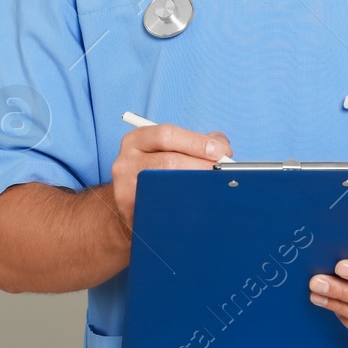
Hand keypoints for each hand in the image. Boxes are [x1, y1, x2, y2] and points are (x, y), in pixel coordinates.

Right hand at [110, 124, 230, 230]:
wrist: (134, 201)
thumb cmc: (160, 170)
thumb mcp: (172, 149)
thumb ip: (199, 142)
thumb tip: (223, 148)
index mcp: (137, 140)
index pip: (167, 135)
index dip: (196, 142)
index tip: (219, 151)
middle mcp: (126, 161)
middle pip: (168, 161)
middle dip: (201, 166)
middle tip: (221, 173)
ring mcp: (124, 188)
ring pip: (165, 187)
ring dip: (195, 188)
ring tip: (212, 188)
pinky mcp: (130, 211)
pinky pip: (161, 209)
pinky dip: (184, 207)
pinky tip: (197, 206)